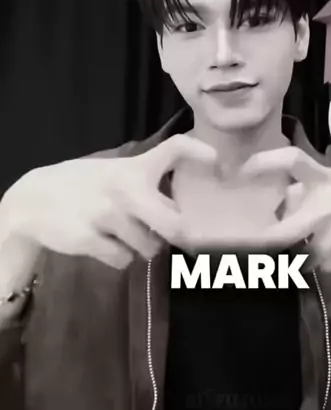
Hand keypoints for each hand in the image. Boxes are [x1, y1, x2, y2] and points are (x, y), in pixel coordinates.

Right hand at [0, 135, 216, 269]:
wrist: (33, 200)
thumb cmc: (85, 185)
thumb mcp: (115, 172)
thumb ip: (146, 184)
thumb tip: (184, 209)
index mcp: (134, 168)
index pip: (173, 149)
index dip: (199, 152)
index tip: (218, 162)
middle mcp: (125, 189)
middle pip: (173, 224)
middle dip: (180, 238)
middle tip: (183, 240)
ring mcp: (107, 215)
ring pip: (149, 248)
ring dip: (144, 248)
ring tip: (127, 234)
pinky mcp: (90, 238)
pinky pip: (124, 260)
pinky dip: (120, 257)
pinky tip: (107, 244)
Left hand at [235, 147, 330, 272]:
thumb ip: (313, 188)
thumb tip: (283, 197)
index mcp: (328, 179)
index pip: (291, 160)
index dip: (263, 162)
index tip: (242, 170)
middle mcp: (326, 206)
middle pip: (279, 232)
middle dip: (263, 246)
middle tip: (248, 251)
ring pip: (299, 252)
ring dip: (300, 254)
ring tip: (323, 245)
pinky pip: (319, 264)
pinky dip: (322, 262)